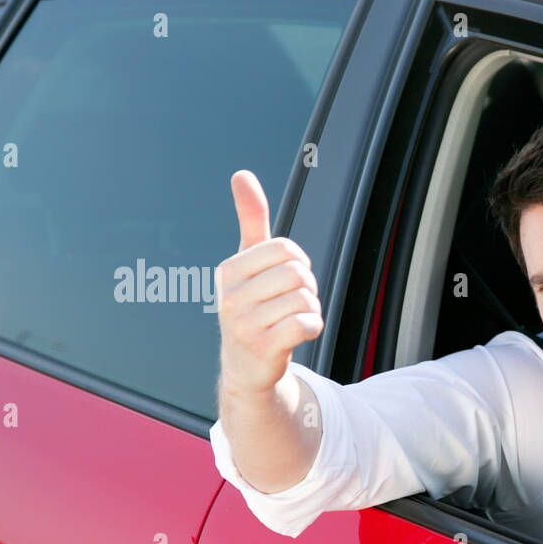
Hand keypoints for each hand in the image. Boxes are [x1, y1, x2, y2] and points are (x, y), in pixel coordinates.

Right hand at [215, 170, 322, 395]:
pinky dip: (313, 327)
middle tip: (294, 303)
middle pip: (298, 273)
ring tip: (293, 320)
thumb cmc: (252, 309)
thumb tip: (242, 175)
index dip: (299, 262)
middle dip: (308, 288)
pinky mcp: (262, 348)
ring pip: (305, 299)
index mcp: (229, 271)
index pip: (285, 248)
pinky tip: (299, 334)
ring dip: (311, 310)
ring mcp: (243, 324)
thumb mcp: (248, 264)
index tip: (289, 279)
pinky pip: (306, 324)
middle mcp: (230, 296)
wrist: (246, 368)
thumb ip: (250, 220)